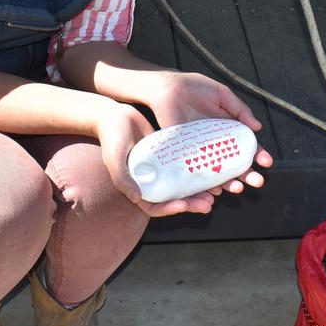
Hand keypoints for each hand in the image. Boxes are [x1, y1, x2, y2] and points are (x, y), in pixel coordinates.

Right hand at [93, 101, 218, 216]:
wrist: (115, 117)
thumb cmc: (111, 138)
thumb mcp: (114, 159)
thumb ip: (122, 179)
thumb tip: (136, 198)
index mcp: (137, 187)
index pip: (155, 207)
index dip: (169, 209)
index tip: (183, 206)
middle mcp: (151, 181)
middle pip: (173, 199)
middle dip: (191, 204)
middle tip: (208, 204)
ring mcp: (161, 170)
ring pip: (182, 186)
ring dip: (198, 192)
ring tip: (214, 194)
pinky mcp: (169, 156)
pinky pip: (185, 167)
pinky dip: (197, 171)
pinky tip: (211, 171)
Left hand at [147, 71, 273, 194]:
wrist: (166, 88)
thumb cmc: (193, 88)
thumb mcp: (222, 95)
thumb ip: (240, 109)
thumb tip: (257, 127)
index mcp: (227, 129)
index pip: (245, 146)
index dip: (257, 154)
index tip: (266, 162)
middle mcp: (215, 142)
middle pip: (234, 163)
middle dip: (247, 174)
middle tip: (257, 181)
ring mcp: (200, 149)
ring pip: (217, 171)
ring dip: (229, 182)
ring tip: (238, 188)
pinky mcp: (184, 153)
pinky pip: (196, 171)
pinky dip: (205, 183)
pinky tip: (215, 189)